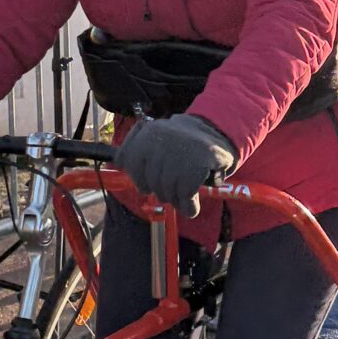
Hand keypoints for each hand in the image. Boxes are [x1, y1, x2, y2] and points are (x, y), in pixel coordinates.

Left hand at [117, 114, 237, 214]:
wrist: (220, 132)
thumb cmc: (185, 143)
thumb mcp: (160, 139)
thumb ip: (139, 152)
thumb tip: (117, 164)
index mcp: (147, 132)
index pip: (126, 159)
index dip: (137, 176)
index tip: (149, 181)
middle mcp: (158, 139)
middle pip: (148, 183)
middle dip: (162, 190)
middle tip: (175, 186)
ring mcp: (176, 152)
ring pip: (165, 192)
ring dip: (176, 199)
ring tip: (185, 192)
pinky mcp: (195, 165)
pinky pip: (185, 197)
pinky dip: (188, 206)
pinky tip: (192, 205)